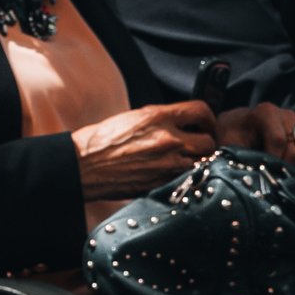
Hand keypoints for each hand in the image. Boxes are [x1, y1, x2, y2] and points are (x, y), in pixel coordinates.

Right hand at [72, 101, 217, 199]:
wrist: (84, 166)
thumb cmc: (102, 141)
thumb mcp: (134, 117)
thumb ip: (162, 119)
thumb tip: (182, 122)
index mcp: (159, 117)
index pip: (201, 111)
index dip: (208, 117)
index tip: (206, 122)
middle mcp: (167, 140)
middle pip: (209, 141)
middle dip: (207, 142)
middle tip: (199, 143)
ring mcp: (167, 165)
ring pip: (203, 163)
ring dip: (200, 161)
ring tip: (189, 159)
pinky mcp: (162, 184)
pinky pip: (188, 178)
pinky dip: (188, 175)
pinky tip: (176, 172)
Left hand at [214, 103, 294, 176]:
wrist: (235, 129)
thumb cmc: (230, 137)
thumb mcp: (227, 144)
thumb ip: (238, 156)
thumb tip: (250, 179)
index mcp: (265, 113)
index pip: (278, 140)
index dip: (273, 161)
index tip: (263, 174)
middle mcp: (287, 117)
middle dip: (284, 169)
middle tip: (271, 183)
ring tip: (282, 184)